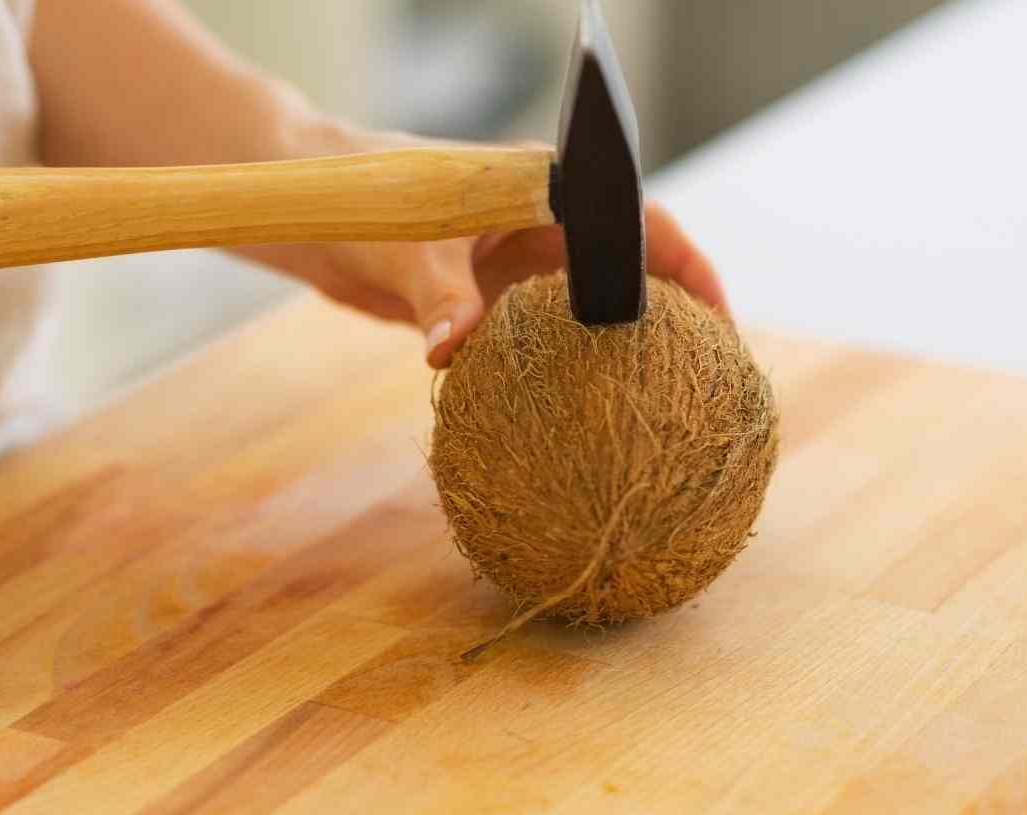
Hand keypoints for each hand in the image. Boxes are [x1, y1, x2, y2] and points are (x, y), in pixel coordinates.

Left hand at [238, 132, 727, 368]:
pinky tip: (576, 415)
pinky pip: (541, 337)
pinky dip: (561, 368)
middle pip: (626, 271)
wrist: (310, 218)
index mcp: (542, 187)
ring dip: (617, 350)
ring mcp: (516, 265)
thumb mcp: (405, 249)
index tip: (716, 320)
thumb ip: (437, 294)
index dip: (686, 268)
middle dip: (669, 319)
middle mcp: (541, 225)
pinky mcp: (487, 300)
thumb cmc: (360, 205)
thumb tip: (454, 346)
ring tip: (656, 408)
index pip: (637, 219)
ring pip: (587, 309)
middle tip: (704, 381)